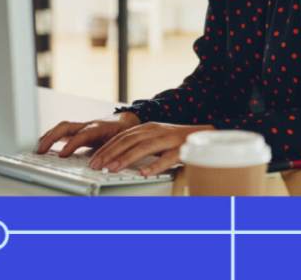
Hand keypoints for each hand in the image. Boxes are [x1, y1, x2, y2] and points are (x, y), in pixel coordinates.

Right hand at [35, 112, 141, 156]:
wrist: (127, 120)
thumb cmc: (124, 131)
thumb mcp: (122, 142)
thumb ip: (113, 153)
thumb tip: (104, 166)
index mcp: (99, 128)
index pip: (82, 135)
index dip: (71, 145)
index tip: (62, 155)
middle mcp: (88, 126)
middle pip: (65, 127)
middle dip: (51, 138)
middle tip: (40, 151)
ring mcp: (82, 127)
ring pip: (62, 129)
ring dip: (48, 137)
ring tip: (37, 150)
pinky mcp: (79, 131)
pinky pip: (62, 133)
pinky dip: (52, 138)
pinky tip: (44, 146)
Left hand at [89, 122, 213, 175]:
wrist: (206, 133)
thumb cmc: (178, 139)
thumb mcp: (155, 138)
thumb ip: (138, 145)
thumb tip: (115, 157)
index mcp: (148, 128)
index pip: (122, 136)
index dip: (107, 147)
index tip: (94, 159)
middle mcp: (156, 131)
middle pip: (129, 141)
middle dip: (111, 153)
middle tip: (97, 165)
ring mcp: (169, 139)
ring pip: (144, 148)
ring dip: (127, 158)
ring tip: (113, 168)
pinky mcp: (182, 149)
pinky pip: (168, 158)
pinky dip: (155, 165)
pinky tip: (145, 172)